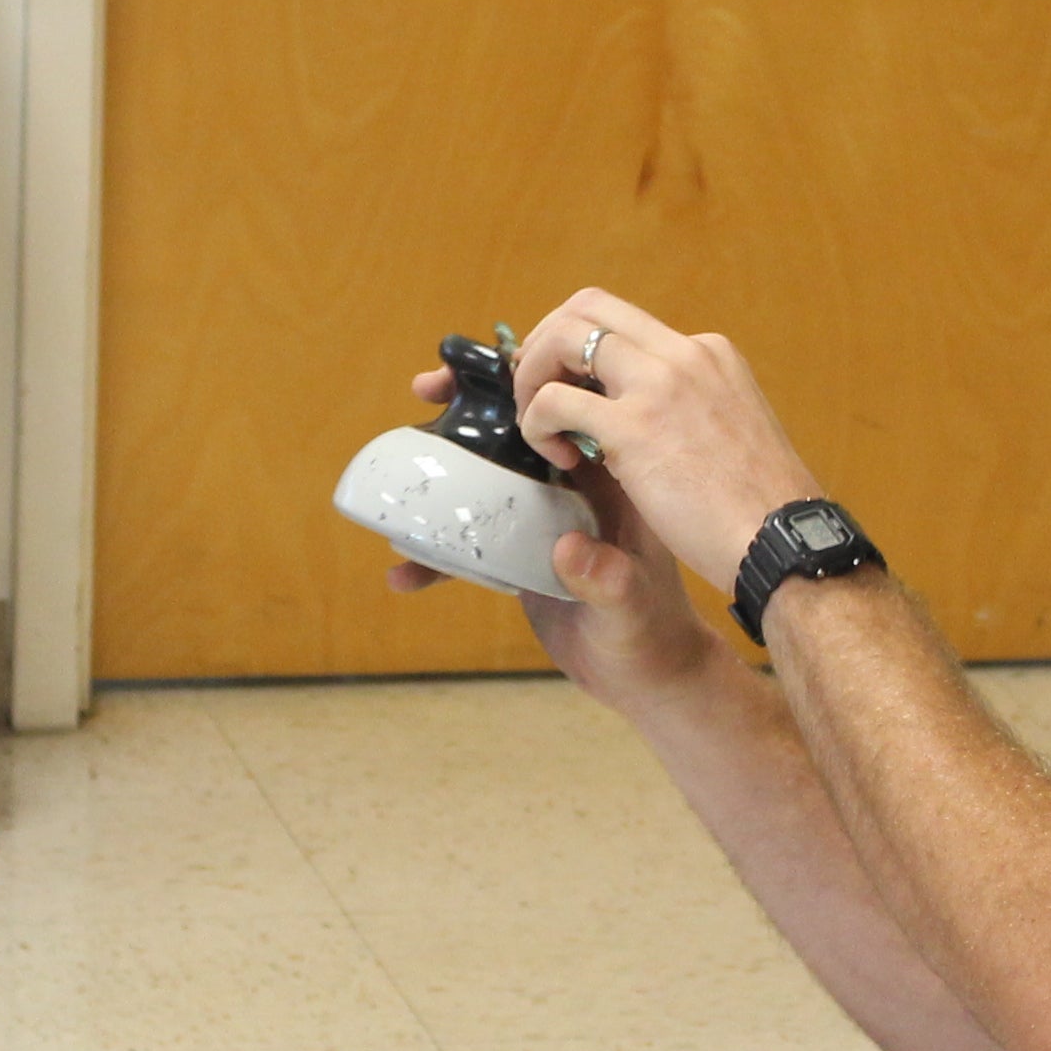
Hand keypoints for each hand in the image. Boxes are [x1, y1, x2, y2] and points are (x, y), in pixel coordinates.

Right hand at [380, 355, 721, 714]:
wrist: (648, 675)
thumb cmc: (654, 634)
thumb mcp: (633, 607)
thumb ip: (607, 580)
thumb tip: (569, 551)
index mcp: (613, 474)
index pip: (572, 403)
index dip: (528, 377)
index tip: (481, 375)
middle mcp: (577, 484)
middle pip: (522, 422)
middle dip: (473, 401)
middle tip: (426, 390)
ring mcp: (547, 514)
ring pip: (491, 469)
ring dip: (446, 461)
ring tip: (397, 460)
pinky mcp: (522, 549)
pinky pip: (472, 534)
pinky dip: (437, 549)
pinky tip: (404, 575)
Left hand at [501, 291, 822, 592]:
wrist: (781, 542)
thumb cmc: (757, 509)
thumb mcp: (731, 431)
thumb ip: (689, 411)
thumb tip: (647, 416)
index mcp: (709, 353)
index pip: (626, 323)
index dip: (582, 350)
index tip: (566, 383)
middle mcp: (685, 354)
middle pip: (588, 307)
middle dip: (545, 341)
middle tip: (532, 390)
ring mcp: (661, 384)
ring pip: (564, 337)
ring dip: (533, 376)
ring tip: (536, 424)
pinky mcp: (635, 426)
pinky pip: (554, 401)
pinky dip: (538, 423)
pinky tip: (559, 458)